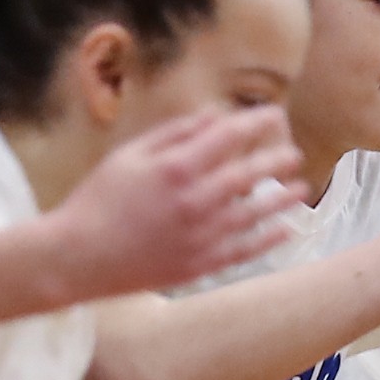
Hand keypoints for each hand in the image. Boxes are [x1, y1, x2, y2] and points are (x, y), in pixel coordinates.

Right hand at [51, 103, 303, 293]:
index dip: (257, 122)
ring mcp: (201, 236)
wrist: (78, 257)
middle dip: (276, 159)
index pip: (230, 137)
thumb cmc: (97, 200)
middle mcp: (195, 200)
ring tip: (301, 187)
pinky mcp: (200, 264)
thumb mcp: (128, 155)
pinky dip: (270, 238)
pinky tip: (287, 228)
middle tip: (293, 153)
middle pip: (249, 174)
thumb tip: (212, 117)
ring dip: (282, 198)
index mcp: (176, 167)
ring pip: (255, 213)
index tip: (275, 114)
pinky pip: (245, 250)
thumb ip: (173, 134)